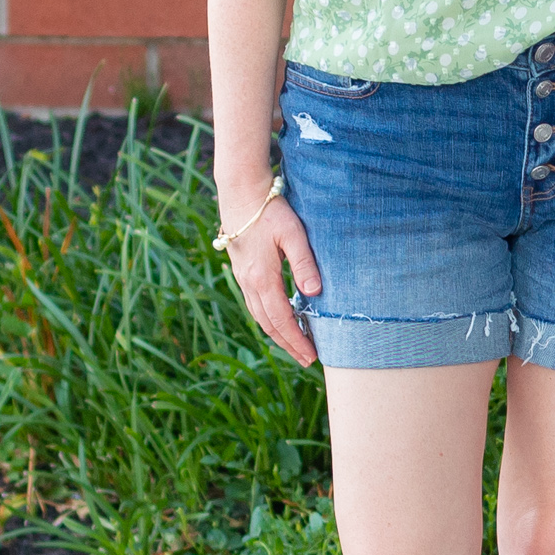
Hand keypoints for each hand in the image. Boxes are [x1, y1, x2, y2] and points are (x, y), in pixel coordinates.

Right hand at [221, 191, 321, 365]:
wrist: (240, 194)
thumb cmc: (270, 212)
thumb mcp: (293, 234)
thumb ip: (304, 263)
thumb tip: (314, 293)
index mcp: (263, 278)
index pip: (281, 319)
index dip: (296, 340)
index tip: (311, 356)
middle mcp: (249, 283)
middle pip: (268, 324)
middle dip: (288, 344)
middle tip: (307, 359)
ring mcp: (243, 278)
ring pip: (259, 316)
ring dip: (277, 334)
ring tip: (295, 345)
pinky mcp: (242, 271)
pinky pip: (255, 304)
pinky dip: (268, 318)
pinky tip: (279, 320)